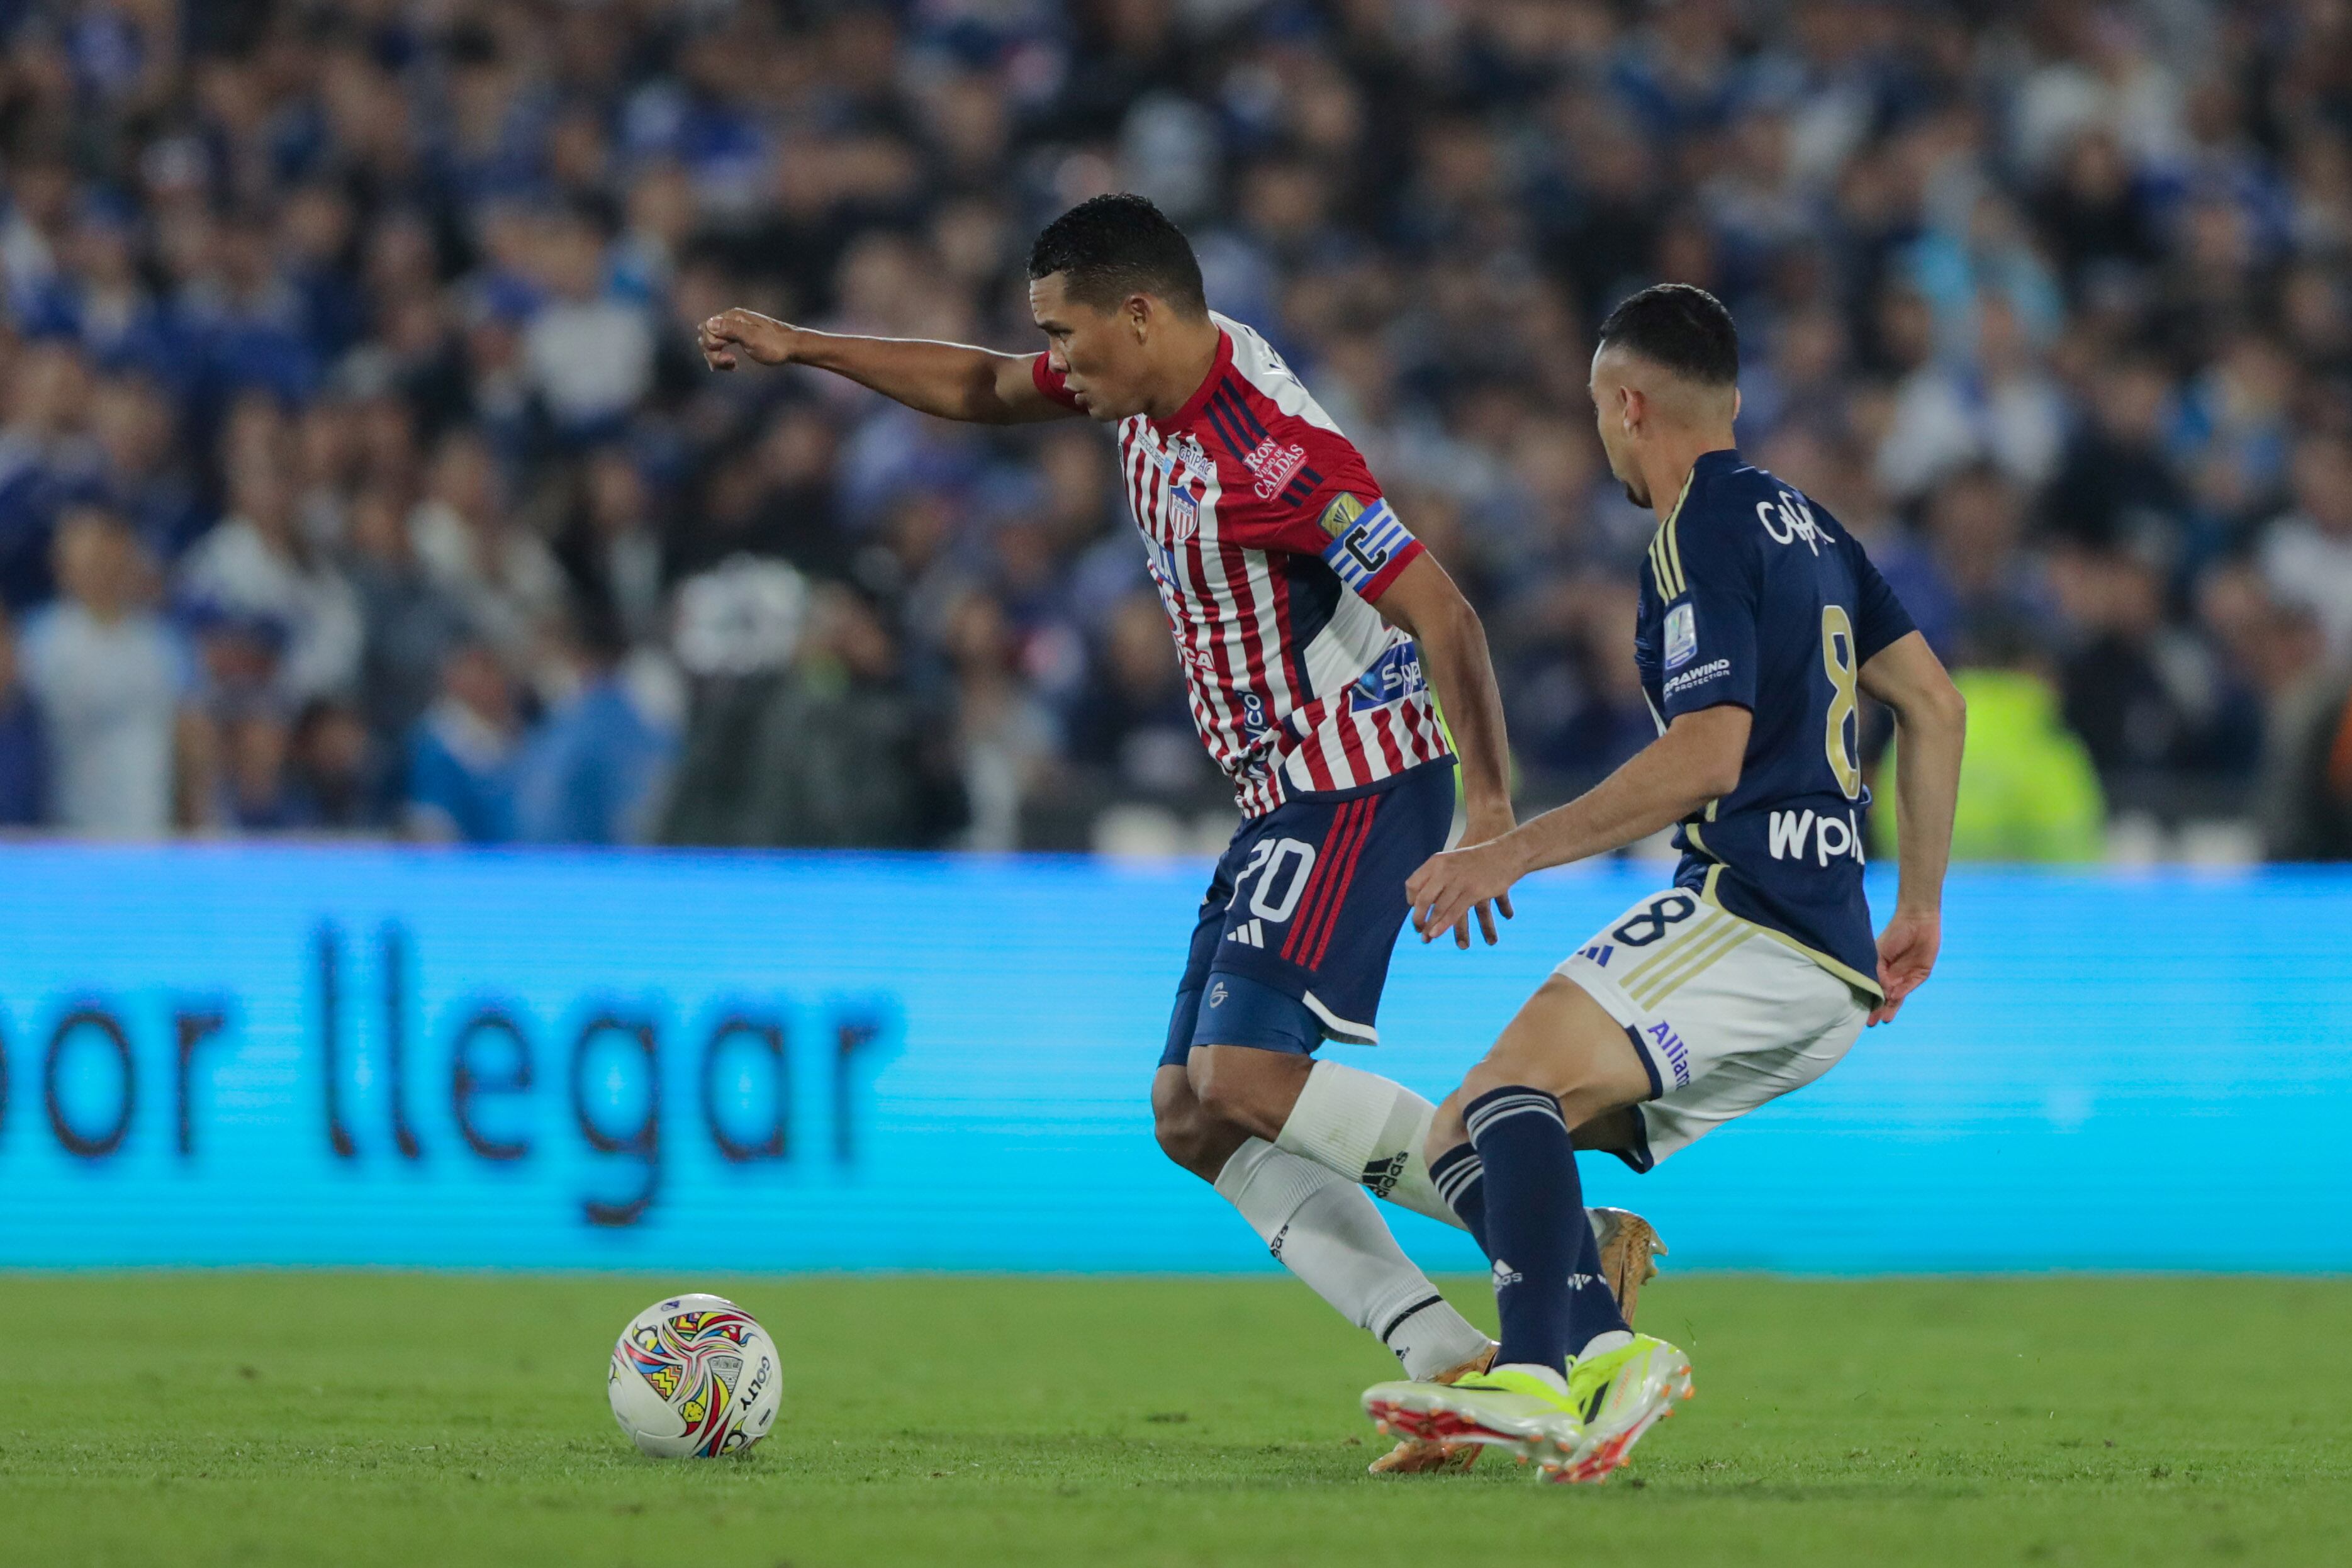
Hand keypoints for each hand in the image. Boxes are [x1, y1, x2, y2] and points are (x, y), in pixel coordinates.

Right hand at [699, 308, 799, 371]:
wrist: (793, 347)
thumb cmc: (775, 344)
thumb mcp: (752, 338)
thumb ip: (731, 330)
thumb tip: (709, 323)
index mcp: (733, 316)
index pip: (707, 328)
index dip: (712, 345)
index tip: (729, 355)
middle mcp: (731, 320)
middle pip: (707, 336)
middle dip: (713, 352)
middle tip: (731, 362)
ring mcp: (734, 328)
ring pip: (712, 343)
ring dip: (717, 357)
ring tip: (733, 365)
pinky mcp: (739, 337)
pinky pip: (721, 346)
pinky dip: (721, 357)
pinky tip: (731, 365)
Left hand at [1405, 837, 1518, 949]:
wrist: (1506, 853)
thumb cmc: (1478, 859)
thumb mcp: (1453, 861)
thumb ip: (1438, 875)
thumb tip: (1424, 895)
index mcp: (1436, 862)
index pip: (1412, 884)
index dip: (1411, 900)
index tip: (1415, 909)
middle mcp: (1444, 871)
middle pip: (1423, 899)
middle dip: (1418, 918)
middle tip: (1417, 929)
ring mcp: (1459, 881)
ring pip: (1438, 909)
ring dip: (1429, 926)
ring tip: (1426, 939)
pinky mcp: (1474, 892)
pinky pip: (1455, 912)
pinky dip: (1444, 925)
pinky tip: (1437, 933)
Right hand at [1868, 908, 1940, 1025]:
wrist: (1917, 921)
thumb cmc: (1895, 934)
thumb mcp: (1880, 953)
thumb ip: (1879, 973)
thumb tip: (1881, 991)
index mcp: (1882, 970)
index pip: (1875, 989)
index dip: (1870, 1000)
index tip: (1862, 1013)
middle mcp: (1894, 975)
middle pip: (1886, 996)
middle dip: (1879, 1008)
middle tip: (1871, 1023)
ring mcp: (1908, 975)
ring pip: (1898, 995)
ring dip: (1891, 1007)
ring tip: (1883, 1019)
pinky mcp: (1921, 974)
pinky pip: (1910, 986)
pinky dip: (1902, 992)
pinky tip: (1893, 1000)